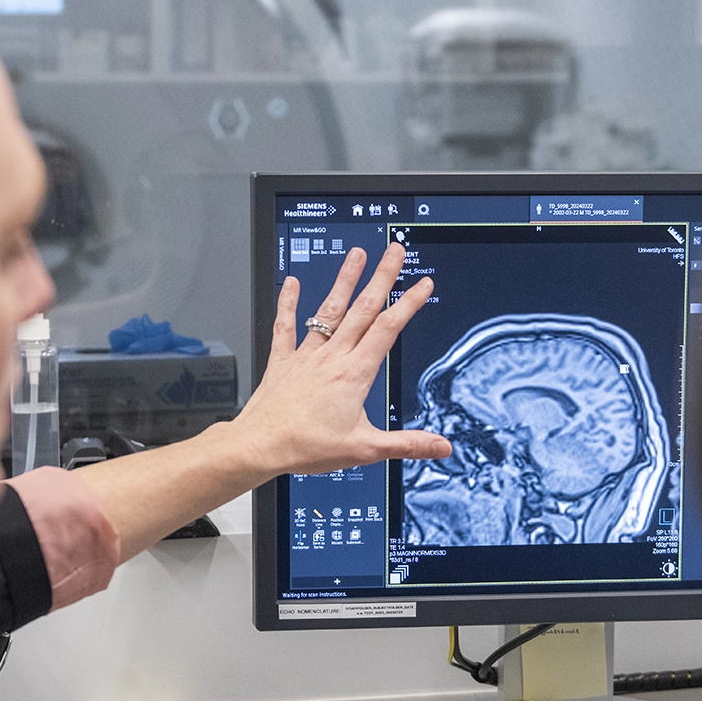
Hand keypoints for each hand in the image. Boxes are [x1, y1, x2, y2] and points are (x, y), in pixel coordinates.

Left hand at [230, 242, 451, 476]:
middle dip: (382, 278)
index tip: (422, 284)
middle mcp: (331, 358)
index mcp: (354, 374)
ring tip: (356, 255)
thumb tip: (440, 446)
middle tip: (394, 252)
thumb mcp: (365, 448)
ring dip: (344, 281)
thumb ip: (406, 444)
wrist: (260, 445)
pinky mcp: (282, 362)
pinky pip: (285, 326)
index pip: (387, 330)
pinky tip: (293, 283)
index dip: (408, 304)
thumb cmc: (306, 446)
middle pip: (363, 310)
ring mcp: (305, 356)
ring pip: (330, 310)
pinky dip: (288, 303)